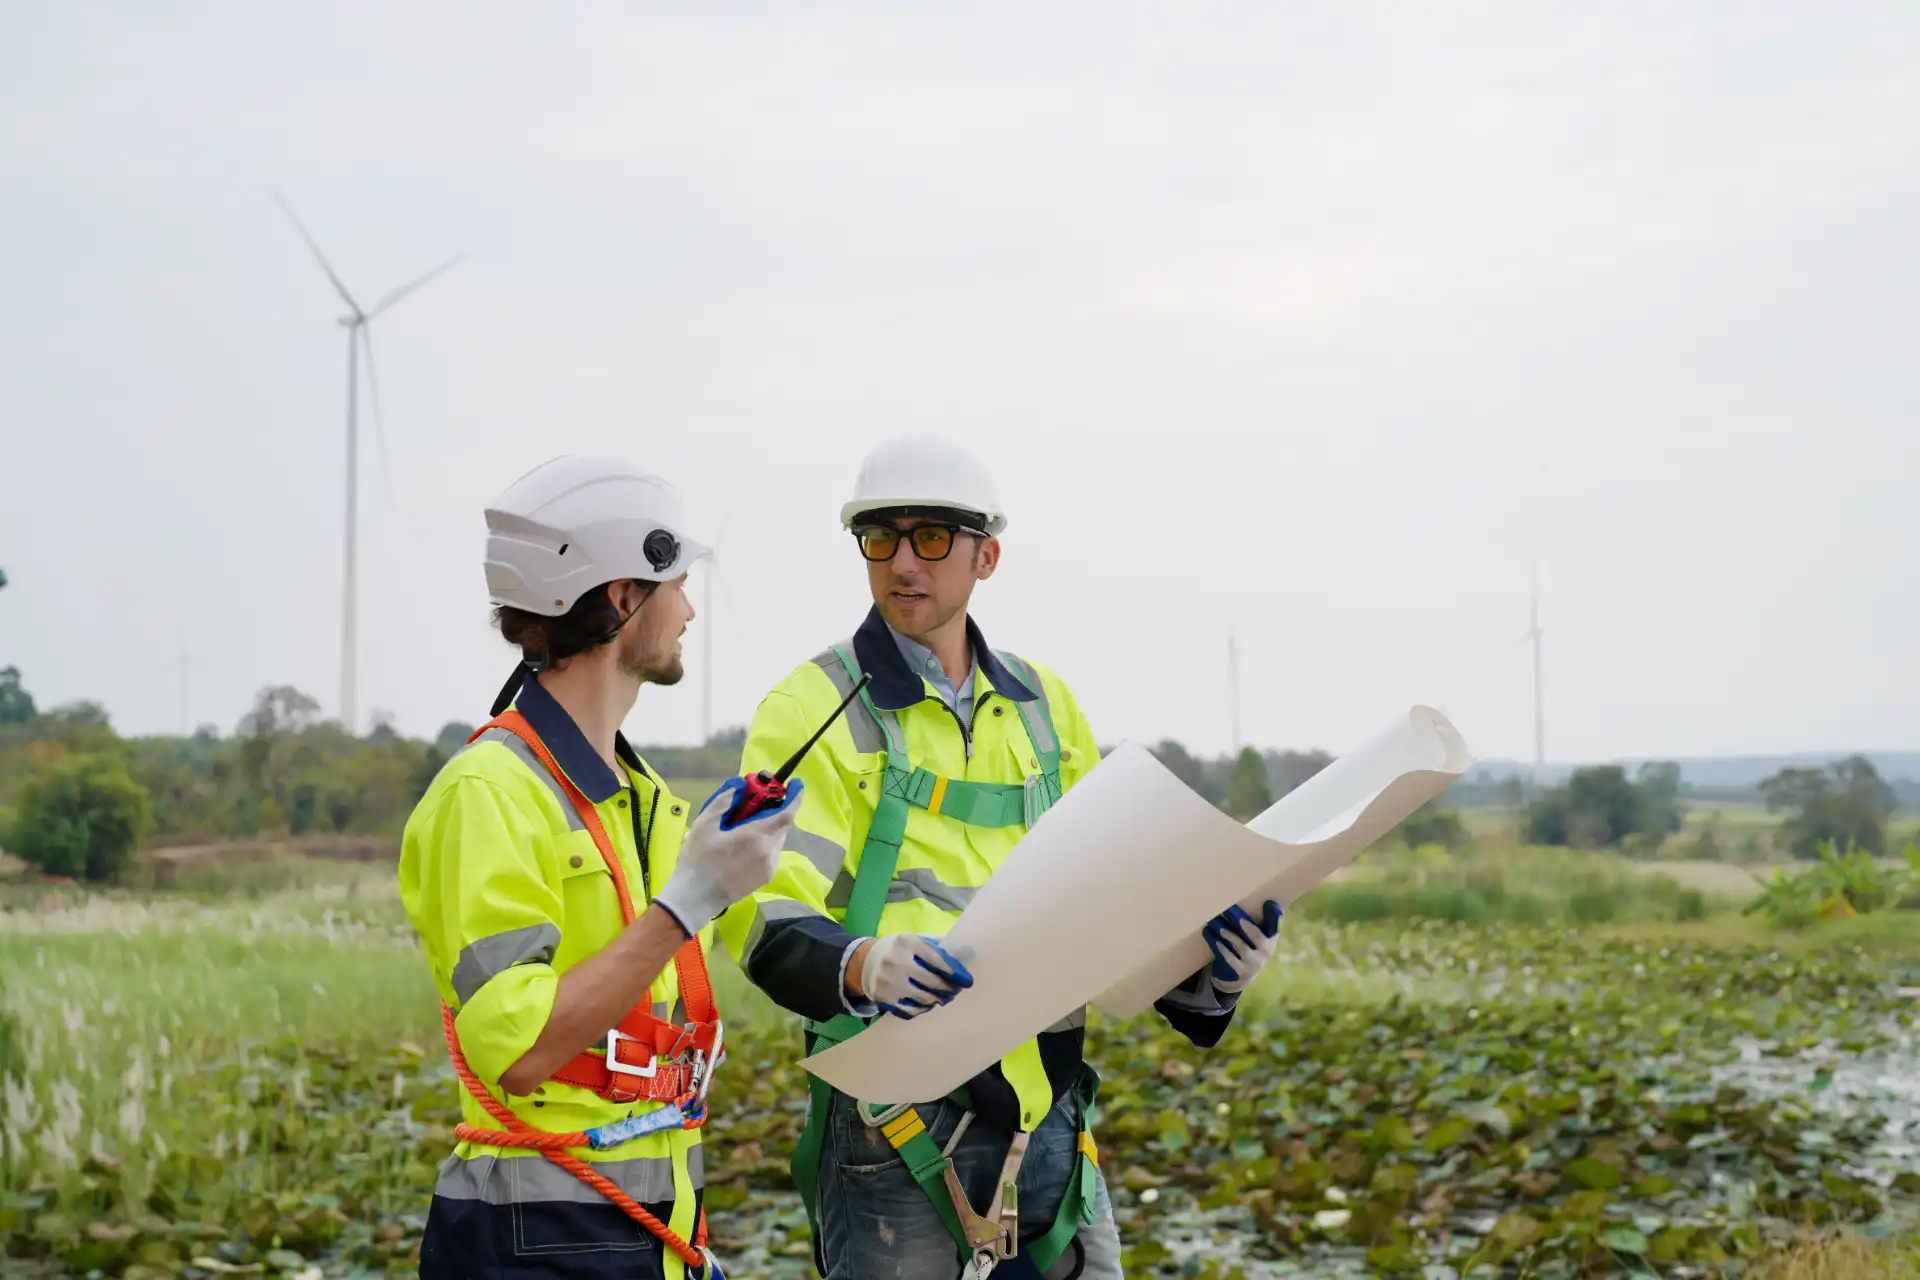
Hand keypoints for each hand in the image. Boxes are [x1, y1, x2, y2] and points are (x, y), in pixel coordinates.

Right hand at [653, 777, 804, 937]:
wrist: (695, 898)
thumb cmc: (698, 860)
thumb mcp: (704, 825)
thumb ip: (724, 802)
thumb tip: (739, 786)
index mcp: (755, 837)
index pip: (787, 814)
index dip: (795, 797)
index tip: (796, 784)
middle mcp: (769, 852)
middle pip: (783, 825)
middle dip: (776, 809)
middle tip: (760, 800)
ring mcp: (770, 867)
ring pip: (778, 839)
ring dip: (769, 826)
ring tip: (747, 822)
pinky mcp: (766, 877)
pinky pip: (772, 852)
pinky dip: (765, 840)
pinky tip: (745, 842)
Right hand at [858, 934, 973, 1018]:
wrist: (866, 961)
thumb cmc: (901, 950)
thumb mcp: (916, 940)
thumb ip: (939, 946)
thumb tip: (968, 953)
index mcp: (908, 942)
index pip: (938, 960)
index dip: (955, 973)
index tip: (966, 981)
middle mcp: (896, 960)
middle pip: (933, 982)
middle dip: (948, 989)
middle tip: (954, 992)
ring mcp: (888, 980)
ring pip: (924, 998)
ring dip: (937, 1000)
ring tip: (941, 998)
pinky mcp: (883, 997)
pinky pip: (911, 1010)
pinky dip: (922, 1008)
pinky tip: (926, 1004)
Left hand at [1203, 900, 1282, 992]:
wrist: (1243, 975)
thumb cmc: (1251, 946)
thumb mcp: (1260, 934)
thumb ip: (1261, 918)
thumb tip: (1259, 897)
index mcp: (1270, 938)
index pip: (1275, 926)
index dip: (1274, 916)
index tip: (1269, 903)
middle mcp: (1265, 951)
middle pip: (1257, 936)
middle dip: (1245, 925)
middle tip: (1232, 913)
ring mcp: (1253, 963)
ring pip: (1241, 947)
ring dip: (1228, 934)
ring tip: (1216, 924)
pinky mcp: (1240, 971)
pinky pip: (1230, 959)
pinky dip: (1222, 948)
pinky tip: (1214, 939)